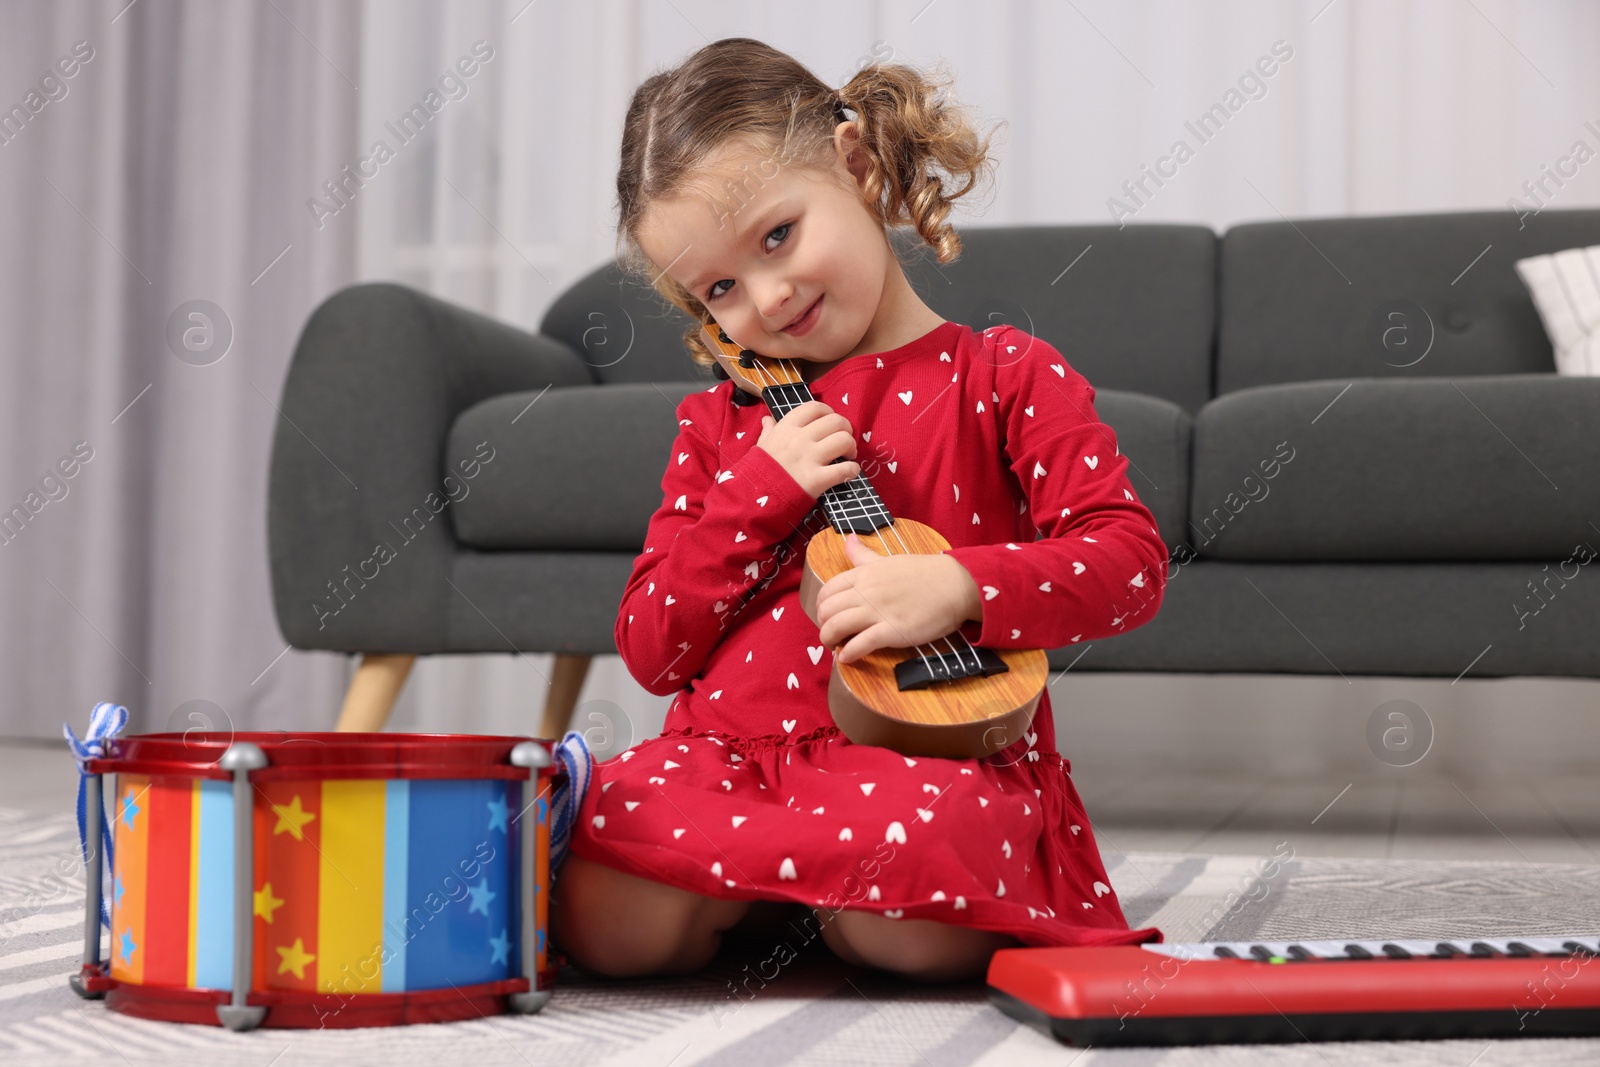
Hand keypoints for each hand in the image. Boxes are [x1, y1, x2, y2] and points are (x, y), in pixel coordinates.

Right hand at [754, 401, 859, 498]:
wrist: (753, 498)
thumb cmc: (758, 471)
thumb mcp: (761, 446)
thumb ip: (768, 431)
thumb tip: (768, 419)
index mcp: (786, 428)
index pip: (815, 408)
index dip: (829, 412)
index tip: (830, 422)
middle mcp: (800, 439)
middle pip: (836, 421)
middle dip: (845, 429)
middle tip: (843, 441)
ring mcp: (810, 458)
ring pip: (844, 440)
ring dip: (851, 447)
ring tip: (848, 456)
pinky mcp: (817, 479)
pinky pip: (845, 469)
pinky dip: (852, 470)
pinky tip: (850, 472)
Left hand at [816, 533, 982, 664]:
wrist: (955, 584)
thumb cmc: (924, 572)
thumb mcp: (888, 559)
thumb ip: (864, 555)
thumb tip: (847, 540)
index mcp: (864, 574)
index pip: (827, 590)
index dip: (821, 607)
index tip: (826, 616)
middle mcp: (867, 591)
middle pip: (827, 610)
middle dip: (822, 626)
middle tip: (830, 635)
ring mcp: (879, 611)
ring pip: (837, 626)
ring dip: (829, 640)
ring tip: (834, 647)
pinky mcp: (893, 630)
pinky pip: (861, 644)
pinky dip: (849, 653)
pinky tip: (848, 658)